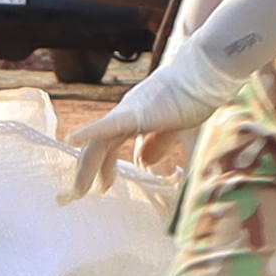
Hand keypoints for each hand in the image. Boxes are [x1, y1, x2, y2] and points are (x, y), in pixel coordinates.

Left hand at [64, 50, 226, 204]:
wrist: (202, 78)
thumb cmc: (193, 100)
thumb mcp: (173, 132)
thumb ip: (159, 145)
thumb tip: (143, 163)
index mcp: (132, 119)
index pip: (107, 145)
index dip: (102, 168)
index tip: (103, 187)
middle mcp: (123, 116)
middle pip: (96, 147)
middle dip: (85, 174)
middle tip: (74, 197)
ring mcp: (126, 114)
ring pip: (98, 144)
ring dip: (85, 169)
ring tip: (76, 192)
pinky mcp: (134, 114)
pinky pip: (108, 126)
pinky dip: (89, 133)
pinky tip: (72, 139)